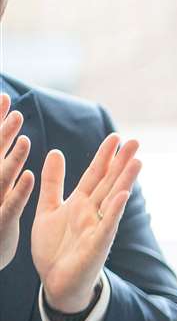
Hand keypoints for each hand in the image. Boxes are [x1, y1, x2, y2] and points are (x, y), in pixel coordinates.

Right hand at [0, 96, 35, 271]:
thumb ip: (2, 165)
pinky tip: (30, 176)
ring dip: (11, 156)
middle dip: (0, 129)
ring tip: (23, 138)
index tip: (4, 98)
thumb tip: (10, 141)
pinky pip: (11, 204)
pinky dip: (19, 190)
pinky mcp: (0, 223)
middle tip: (8, 104)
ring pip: (0, 176)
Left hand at [32, 132, 140, 313]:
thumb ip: (53, 182)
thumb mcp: (48, 209)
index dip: (104, 156)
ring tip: (136, 162)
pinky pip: (106, 225)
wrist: (57, 282)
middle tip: (135, 141)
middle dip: (121, 162)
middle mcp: (92, 212)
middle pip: (109, 182)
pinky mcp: (96, 246)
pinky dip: (113, 211)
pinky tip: (122, 195)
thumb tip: (55, 152)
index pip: (95, 174)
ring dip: (124, 181)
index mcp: (80, 203)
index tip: (115, 137)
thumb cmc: (55, 249)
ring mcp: (97, 228)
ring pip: (112, 200)